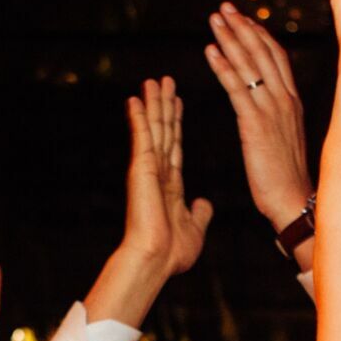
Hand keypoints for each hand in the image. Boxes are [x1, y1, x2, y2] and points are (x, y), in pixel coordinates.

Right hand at [120, 76, 213, 275]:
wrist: (156, 260)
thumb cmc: (172, 252)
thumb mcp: (195, 227)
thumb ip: (200, 213)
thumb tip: (204, 204)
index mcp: (170, 184)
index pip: (174, 145)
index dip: (176, 123)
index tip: (178, 102)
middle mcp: (157, 173)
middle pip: (164, 131)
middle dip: (165, 105)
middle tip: (165, 81)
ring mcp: (147, 170)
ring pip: (153, 128)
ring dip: (153, 104)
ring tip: (154, 81)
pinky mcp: (141, 169)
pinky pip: (141, 137)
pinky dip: (139, 117)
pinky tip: (136, 99)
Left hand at [204, 4, 310, 226]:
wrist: (294, 202)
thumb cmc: (287, 179)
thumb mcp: (286, 139)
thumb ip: (276, 118)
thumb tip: (264, 110)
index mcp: (292, 103)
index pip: (277, 58)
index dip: (260, 36)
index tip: (245, 19)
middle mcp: (285, 100)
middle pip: (264, 52)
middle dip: (243, 27)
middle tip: (225, 8)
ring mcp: (272, 110)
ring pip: (250, 64)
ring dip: (230, 38)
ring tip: (215, 19)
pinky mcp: (256, 124)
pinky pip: (237, 88)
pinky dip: (223, 67)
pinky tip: (211, 51)